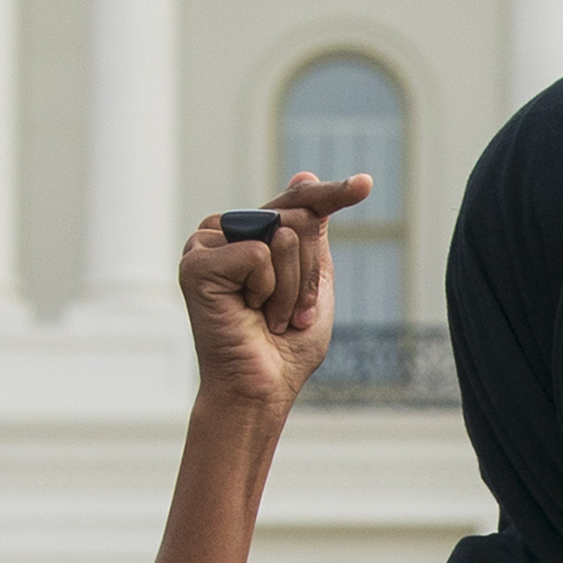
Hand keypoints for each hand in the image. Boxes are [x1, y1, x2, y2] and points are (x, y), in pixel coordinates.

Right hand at [178, 172, 372, 410]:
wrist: (261, 389)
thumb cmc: (287, 345)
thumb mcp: (313, 280)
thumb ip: (311, 233)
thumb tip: (304, 173)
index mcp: (251, 235)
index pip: (297, 201)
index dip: (333, 193)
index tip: (365, 184)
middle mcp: (224, 232)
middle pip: (298, 217)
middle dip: (310, 273)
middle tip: (291, 314)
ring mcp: (205, 244)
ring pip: (282, 233)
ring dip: (292, 287)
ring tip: (270, 318)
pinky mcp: (196, 262)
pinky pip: (259, 254)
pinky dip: (267, 290)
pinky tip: (247, 313)